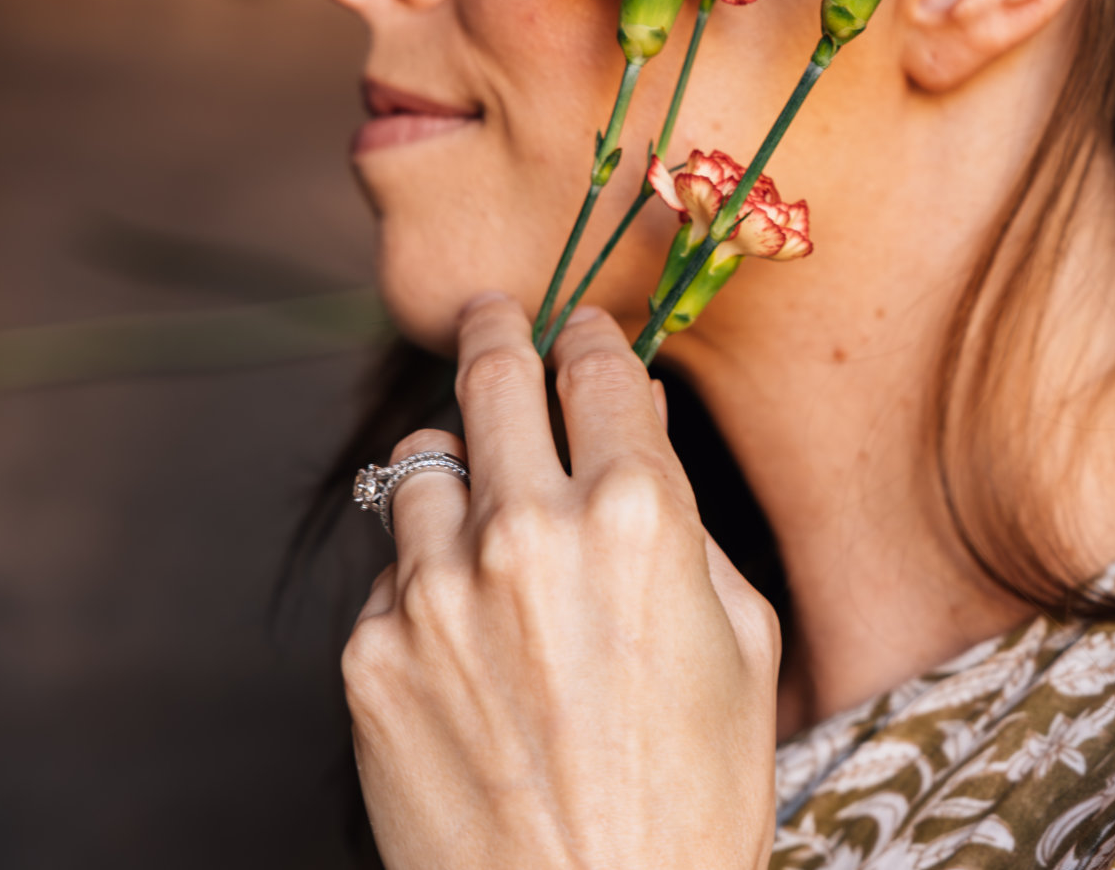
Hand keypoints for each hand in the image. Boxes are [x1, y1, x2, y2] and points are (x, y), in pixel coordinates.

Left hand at [342, 294, 780, 868]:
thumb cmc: (696, 794)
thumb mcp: (743, 640)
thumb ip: (685, 520)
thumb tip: (638, 434)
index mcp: (642, 515)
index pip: (601, 367)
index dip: (594, 338)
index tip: (581, 332)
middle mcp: (530, 530)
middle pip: (492, 374)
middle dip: (499, 333)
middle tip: (496, 319)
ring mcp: (437, 592)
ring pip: (419, 461)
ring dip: (453, 460)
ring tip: (475, 488)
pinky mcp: (372, 655)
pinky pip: (393, 572)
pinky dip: (425, 577)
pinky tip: (467, 632)